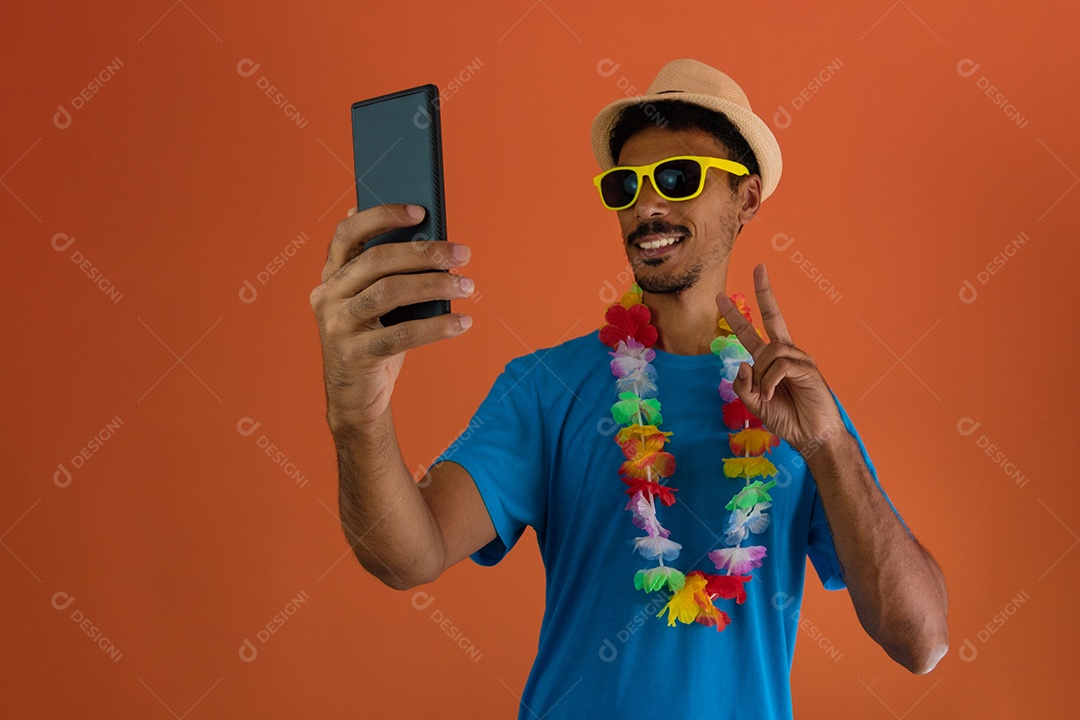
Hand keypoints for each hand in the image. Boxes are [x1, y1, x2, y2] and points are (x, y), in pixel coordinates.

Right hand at [309, 204, 474, 431]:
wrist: (355, 399)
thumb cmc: (375, 341)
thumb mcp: (378, 304)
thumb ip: (390, 274)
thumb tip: (431, 241)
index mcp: (332, 276)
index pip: (348, 234)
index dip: (382, 216)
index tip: (420, 211)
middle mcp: (328, 296)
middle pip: (377, 261)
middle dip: (424, 253)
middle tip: (461, 254)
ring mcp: (337, 326)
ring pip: (389, 293)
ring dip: (434, 286)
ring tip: (467, 286)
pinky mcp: (354, 355)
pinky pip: (401, 335)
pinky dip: (436, 327)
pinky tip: (462, 323)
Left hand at [715, 263, 844, 455]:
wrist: (812, 436)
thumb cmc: (787, 419)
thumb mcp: (754, 403)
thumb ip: (743, 385)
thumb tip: (744, 364)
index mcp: (771, 360)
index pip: (754, 331)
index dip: (740, 313)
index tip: (725, 296)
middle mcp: (785, 354)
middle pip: (772, 317)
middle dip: (765, 292)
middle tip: (758, 267)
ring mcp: (799, 358)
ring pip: (768, 352)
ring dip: (761, 377)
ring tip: (767, 395)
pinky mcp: (808, 367)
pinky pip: (779, 366)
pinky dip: (770, 382)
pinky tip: (772, 395)